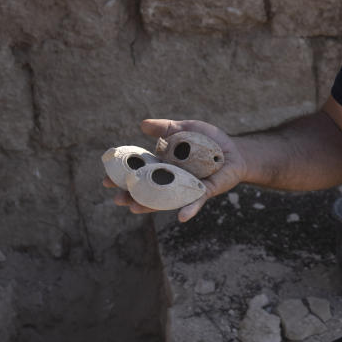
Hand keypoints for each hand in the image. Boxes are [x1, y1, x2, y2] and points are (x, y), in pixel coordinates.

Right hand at [102, 118, 246, 221]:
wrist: (235, 151)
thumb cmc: (209, 141)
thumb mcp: (187, 128)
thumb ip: (167, 128)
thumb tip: (143, 124)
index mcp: (163, 164)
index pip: (139, 171)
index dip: (122, 176)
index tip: (106, 180)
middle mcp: (171, 179)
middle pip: (147, 189)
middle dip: (130, 195)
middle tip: (116, 198)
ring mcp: (186, 188)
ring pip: (165, 200)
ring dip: (150, 206)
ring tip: (135, 209)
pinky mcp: (204, 192)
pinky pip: (195, 202)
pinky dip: (189, 209)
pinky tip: (181, 217)